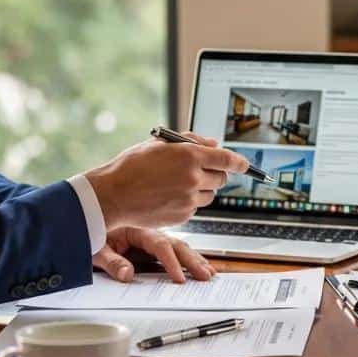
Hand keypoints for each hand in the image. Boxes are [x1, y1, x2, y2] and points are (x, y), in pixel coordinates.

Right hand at [85, 132, 249, 229]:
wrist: (112, 195)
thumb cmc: (132, 166)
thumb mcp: (160, 143)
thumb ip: (191, 141)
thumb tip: (213, 144)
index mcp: (189, 155)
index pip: (227, 159)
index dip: (240, 162)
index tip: (245, 165)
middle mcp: (193, 177)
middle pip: (222, 178)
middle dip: (216, 174)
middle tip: (200, 171)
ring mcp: (189, 198)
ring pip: (211, 195)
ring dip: (202, 189)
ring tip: (178, 184)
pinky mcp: (183, 215)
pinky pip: (196, 207)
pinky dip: (189, 202)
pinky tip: (169, 196)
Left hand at [93, 225, 215, 282]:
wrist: (85, 218)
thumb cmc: (90, 232)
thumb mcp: (95, 248)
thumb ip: (112, 262)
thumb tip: (127, 274)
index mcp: (137, 230)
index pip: (159, 246)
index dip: (171, 262)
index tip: (179, 277)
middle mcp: (148, 232)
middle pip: (176, 245)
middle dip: (192, 261)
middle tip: (205, 275)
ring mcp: (152, 238)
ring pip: (179, 247)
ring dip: (195, 259)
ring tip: (208, 273)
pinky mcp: (151, 245)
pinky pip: (174, 250)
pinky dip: (188, 258)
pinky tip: (199, 265)